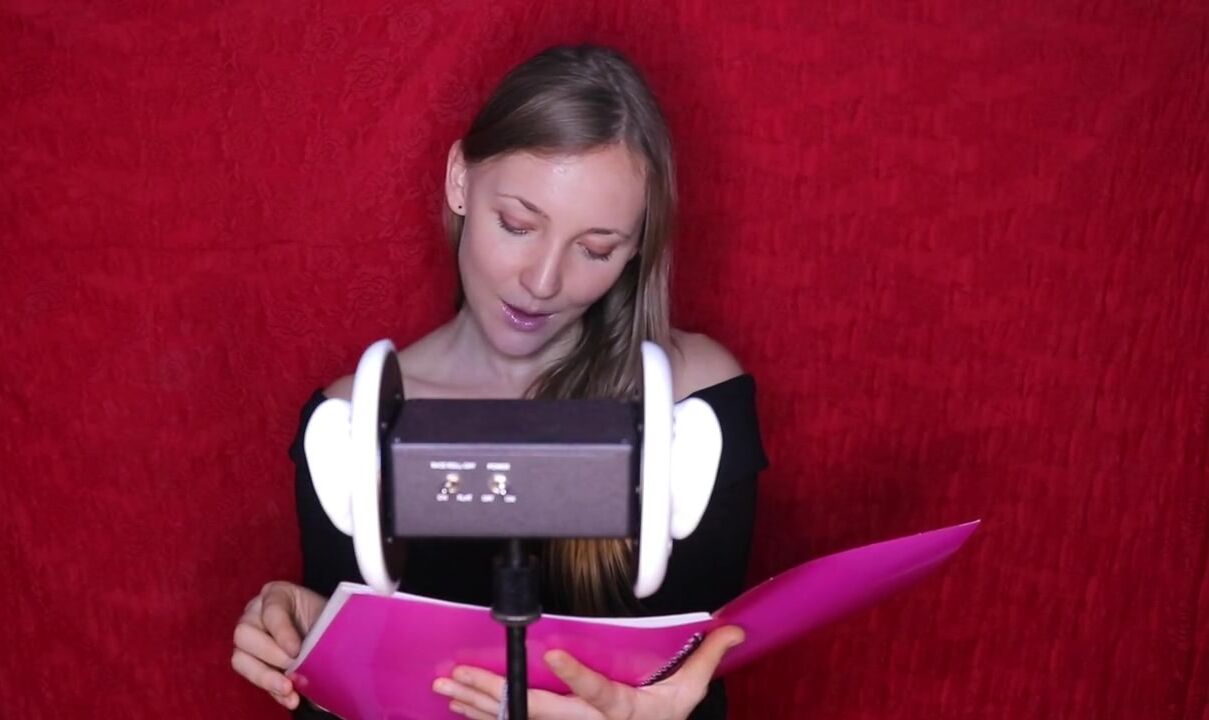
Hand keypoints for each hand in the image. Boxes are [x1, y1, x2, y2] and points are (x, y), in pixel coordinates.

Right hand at [231, 581, 327, 709]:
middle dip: (270, 654)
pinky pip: (250, 679)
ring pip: (240, 658)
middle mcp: (255, 613)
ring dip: (265, 677)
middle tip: (293, 666)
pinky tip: (290, 699)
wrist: (332, 636)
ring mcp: (249, 639)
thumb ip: (325, 628)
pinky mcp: (251, 663)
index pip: (271, 610)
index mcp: (276, 594)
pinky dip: (271, 691)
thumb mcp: (330, 616)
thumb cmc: (329, 621)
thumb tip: (319, 654)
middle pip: (244, 633)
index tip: (297, 651)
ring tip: (288, 689)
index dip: (282, 632)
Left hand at [432, 625, 744, 719]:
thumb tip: (733, 630)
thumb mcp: (687, 696)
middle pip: (536, 710)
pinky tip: (458, 705)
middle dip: (494, 694)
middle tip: (460, 676)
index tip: (556, 657)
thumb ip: (706, 659)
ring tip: (445, 688)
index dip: (577, 677)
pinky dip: (482, 716)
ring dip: (476, 705)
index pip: (597, 693)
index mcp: (620, 711)